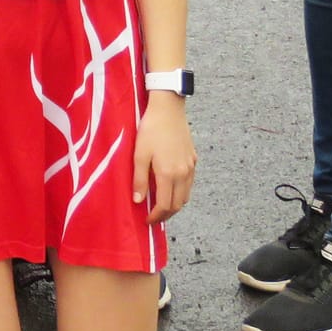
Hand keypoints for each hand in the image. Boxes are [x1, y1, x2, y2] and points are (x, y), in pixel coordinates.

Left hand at [133, 94, 194, 222]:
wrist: (168, 109)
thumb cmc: (150, 129)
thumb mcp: (139, 154)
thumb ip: (139, 179)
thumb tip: (138, 201)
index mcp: (168, 174)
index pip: (165, 205)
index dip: (156, 216)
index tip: (147, 220)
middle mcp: (183, 173)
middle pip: (178, 204)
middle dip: (166, 214)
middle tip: (153, 217)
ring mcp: (190, 167)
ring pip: (186, 195)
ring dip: (175, 204)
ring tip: (161, 205)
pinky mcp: (193, 159)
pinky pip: (189, 183)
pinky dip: (181, 192)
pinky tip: (170, 188)